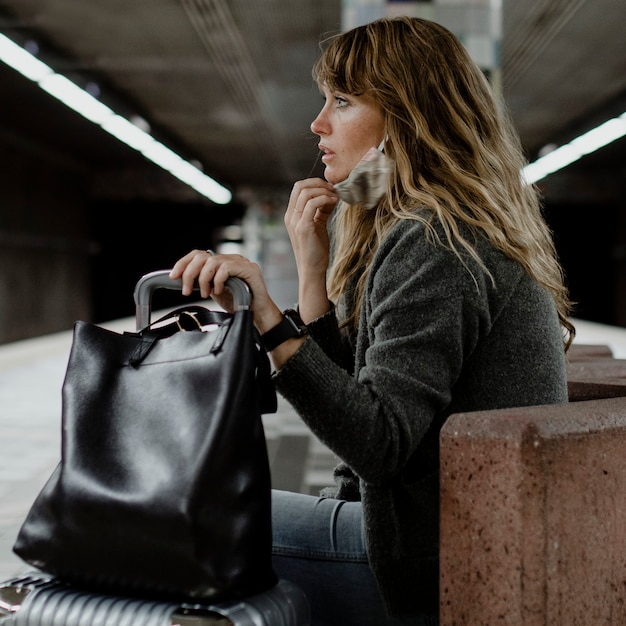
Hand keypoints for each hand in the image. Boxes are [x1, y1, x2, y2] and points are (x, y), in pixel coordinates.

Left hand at [169, 250, 281, 333]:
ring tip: (205, 293)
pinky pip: (226, 268)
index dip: (183, 263)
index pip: (198, 255)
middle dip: (190, 273)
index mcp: (222, 262)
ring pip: (212, 261)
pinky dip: (218, 280)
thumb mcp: (214, 291)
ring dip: (203, 279)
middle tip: (187, 290)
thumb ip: (203, 282)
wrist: (257, 314)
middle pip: (202, 256)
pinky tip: (219, 291)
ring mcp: (241, 262)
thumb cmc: (238, 303)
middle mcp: (231, 258)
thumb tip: (184, 280)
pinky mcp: (250, 269)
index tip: (173, 276)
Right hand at [284, 178, 337, 320]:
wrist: (312, 270)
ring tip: (336, 196)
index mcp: (292, 215)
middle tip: (333, 188)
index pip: (298, 188)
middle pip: (300, 186)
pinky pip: (312, 204)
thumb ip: (321, 210)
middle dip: (319, 183)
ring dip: (324, 190)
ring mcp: (295, 222)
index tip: (329, 188)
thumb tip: (332, 195)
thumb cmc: (316, 250)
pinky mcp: (304, 228)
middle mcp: (290, 216)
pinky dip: (325, 199)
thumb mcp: (318, 225)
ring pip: (306, 193)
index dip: (314, 183)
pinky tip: (335, 202)